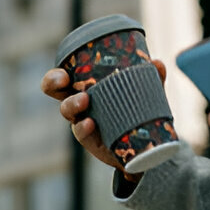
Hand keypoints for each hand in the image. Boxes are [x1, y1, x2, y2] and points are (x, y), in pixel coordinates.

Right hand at [40, 60, 168, 169]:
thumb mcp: (145, 93)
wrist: (143, 146)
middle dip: (53, 83)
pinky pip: (82, 133)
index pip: (63, 76)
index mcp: (86, 86)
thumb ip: (152, 79)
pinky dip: (84, 127)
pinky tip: (90, 123)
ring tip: (85, 100)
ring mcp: (83, 121)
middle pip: (56, 91)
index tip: (63, 72)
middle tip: (64, 81)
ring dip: (72, 104)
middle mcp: (80, 103)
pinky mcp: (91, 139)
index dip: (56, 74)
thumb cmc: (137, 110)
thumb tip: (157, 63)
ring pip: (67, 110)